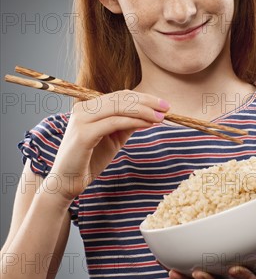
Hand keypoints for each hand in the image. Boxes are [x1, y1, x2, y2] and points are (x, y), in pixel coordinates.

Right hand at [48, 90, 169, 202]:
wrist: (66, 183)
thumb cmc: (89, 161)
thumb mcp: (113, 138)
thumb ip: (127, 124)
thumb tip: (150, 113)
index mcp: (89, 107)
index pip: (120, 95)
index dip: (143, 97)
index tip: (162, 104)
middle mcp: (83, 109)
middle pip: (121, 98)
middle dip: (147, 101)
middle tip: (166, 107)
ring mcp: (81, 119)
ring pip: (119, 107)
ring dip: (143, 110)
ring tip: (160, 117)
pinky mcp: (83, 134)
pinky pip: (114, 122)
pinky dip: (134, 121)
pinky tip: (147, 124)